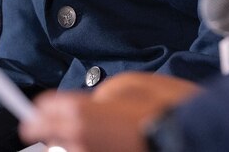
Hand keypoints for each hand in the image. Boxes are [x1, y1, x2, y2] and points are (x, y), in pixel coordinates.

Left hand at [18, 72, 199, 151]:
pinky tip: (116, 144)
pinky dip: (97, 149)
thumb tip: (93, 102)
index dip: (42, 111)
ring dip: (80, 145)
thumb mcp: (131, 84)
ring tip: (108, 137)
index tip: (40, 113)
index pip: (39, 114)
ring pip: (71, 151)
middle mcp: (77, 142)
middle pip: (48, 140)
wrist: (189, 139)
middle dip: (58, 132)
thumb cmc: (166, 109)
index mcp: (79, 115)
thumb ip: (103, 93)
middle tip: (79, 126)